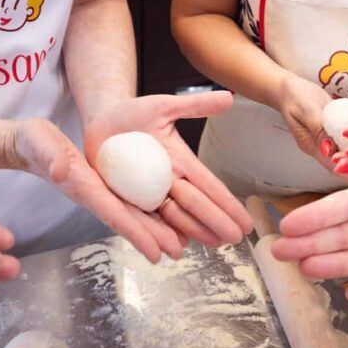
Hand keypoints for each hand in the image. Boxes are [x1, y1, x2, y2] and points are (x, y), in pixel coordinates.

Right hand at [12, 117, 184, 262]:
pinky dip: (147, 210)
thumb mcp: (39, 141)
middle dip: (152, 237)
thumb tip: (60, 171)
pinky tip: (166, 215)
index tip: (154, 251)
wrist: (29, 145)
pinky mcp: (103, 184)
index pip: (113, 213)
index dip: (135, 232)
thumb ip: (49, 155)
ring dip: (154, 228)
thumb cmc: (34, 142)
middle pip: (128, 219)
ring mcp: (99, 191)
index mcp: (82, 186)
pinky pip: (128, 200)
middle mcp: (94, 194)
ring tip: (180, 241)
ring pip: (131, 212)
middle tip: (178, 252)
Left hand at [84, 92, 253, 248]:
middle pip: (195, 205)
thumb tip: (230, 97)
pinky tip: (166, 250)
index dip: (227, 202)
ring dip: (190, 231)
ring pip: (173, 218)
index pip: (209, 185)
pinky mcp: (125, 201)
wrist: (100, 122)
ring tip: (207, 244)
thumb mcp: (163, 106)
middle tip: (233, 238)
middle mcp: (167, 183)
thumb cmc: (132, 114)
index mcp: (181, 162)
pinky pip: (141, 221)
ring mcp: (147, 194)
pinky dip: (153, 235)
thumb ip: (195, 105)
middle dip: (214, 221)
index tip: (246, 220)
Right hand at [276, 75, 335, 170]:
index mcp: (312, 146)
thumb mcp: (305, 109)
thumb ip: (318, 128)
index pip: (333, 165)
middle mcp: (323, 148)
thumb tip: (329, 149)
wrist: (290, 88)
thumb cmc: (295, 96)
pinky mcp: (339, 132)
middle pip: (345, 166)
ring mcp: (332, 140)